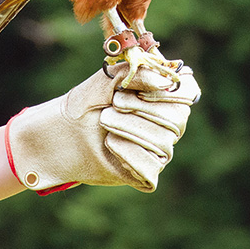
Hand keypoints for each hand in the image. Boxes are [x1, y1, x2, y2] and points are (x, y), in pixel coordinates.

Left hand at [5, 62, 199, 193]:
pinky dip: (128, 154)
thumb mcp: (107, 80)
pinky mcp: (146, 174)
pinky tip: (110, 144)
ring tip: (105, 121)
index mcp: (162, 98)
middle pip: (175, 119)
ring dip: (129, 129)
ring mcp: (158, 151)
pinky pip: (150, 167)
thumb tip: (165, 82)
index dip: (171, 91)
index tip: (141, 88)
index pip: (188, 91)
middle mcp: (167, 125)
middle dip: (141, 109)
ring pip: (162, 144)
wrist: (61, 133)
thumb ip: (135, 73)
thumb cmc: (86, 104)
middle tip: (113, 104)